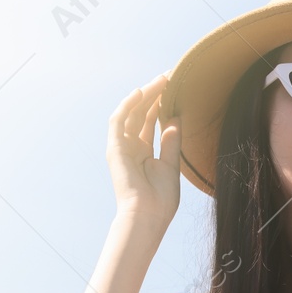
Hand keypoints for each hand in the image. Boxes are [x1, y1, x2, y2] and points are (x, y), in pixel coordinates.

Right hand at [107, 74, 181, 227]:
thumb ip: (171, 141)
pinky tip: (141, 92)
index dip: (162, 103)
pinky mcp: (114, 148)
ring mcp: (122, 146)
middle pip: (142, 113)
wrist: (147, 216)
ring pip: (132, 112)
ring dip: (146, 94)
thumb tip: (176, 117)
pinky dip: (128, 105)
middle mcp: (131, 147)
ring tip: (162, 79)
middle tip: (170, 76)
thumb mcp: (171, 165)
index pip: (152, 121)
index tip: (176, 88)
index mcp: (145, 152)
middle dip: (156, 94)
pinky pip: (118, 120)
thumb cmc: (161, 198)